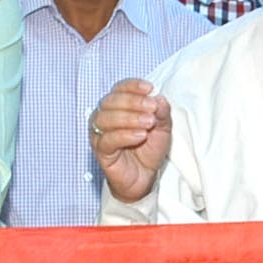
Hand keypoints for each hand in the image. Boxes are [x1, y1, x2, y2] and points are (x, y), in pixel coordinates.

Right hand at [90, 79, 172, 202]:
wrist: (144, 176)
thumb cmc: (148, 149)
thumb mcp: (162, 127)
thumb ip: (162, 112)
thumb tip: (159, 98)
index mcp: (118, 105)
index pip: (119, 88)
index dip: (133, 86)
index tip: (149, 89)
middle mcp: (104, 115)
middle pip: (110, 100)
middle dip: (133, 101)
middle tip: (152, 108)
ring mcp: (100, 133)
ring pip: (106, 118)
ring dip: (129, 118)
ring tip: (148, 123)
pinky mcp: (100, 150)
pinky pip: (107, 139)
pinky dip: (124, 135)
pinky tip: (140, 135)